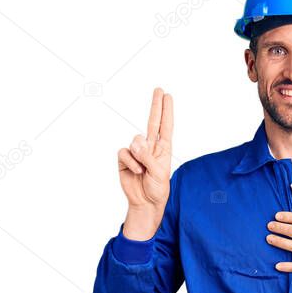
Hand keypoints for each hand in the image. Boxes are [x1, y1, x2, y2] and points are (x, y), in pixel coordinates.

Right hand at [118, 87, 172, 239]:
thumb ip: (148, 157)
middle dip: (155, 106)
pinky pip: (124, 153)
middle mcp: (150, 147)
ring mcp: (137, 152)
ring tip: (143, 170)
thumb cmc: (157, 188)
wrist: (145, 202)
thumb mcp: (159, 173)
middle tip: (158, 89)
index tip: (167, 96)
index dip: (166, 111)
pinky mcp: (125, 159)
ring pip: (135, 141)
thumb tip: (136, 143)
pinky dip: (130, 162)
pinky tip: (135, 171)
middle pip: (152, 122)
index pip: (165, 126)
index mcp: (164, 148)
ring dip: (139, 156)